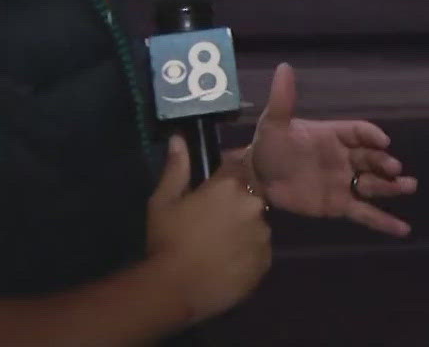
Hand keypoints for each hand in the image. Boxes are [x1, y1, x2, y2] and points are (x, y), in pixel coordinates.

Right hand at [145, 134, 271, 324]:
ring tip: (218, 247)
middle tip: (211, 223)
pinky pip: (259, 251)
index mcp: (230, 186)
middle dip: (236, 204)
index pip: (239, 167)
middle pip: (250, 196)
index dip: (226, 177)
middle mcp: (253, 205)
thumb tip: (179, 138)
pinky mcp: (265, 262)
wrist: (174, 290)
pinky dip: (247, 254)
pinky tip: (226, 263)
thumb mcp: (163, 201)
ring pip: (256, 224)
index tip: (213, 190)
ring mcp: (262, 235)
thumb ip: (176, 168)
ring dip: (243, 229)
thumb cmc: (167, 241)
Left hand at [249, 63, 418, 236]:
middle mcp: (345, 158)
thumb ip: (283, 100)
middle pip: (371, 159)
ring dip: (392, 186)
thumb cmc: (270, 146)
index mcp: (334, 135)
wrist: (258, 179)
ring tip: (408, 187)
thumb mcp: (274, 123)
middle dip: (384, 162)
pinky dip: (384, 222)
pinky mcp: (340, 206)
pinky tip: (403, 229)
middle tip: (394, 168)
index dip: (371, 135)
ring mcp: (345, 183)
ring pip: (373, 185)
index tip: (382, 141)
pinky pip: (365, 214)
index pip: (359, 132)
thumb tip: (283, 67)